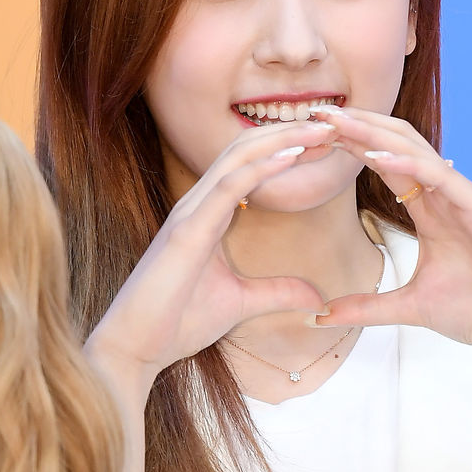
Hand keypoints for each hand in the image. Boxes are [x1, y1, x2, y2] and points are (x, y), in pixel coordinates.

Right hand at [86, 119, 333, 383]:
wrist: (136, 348)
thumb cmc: (177, 322)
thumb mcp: (242, 304)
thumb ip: (278, 293)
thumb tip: (317, 299)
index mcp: (208, 214)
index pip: (250, 165)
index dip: (287, 148)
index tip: (327, 144)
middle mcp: (197, 204)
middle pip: (246, 149)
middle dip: (290, 132)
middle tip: (334, 123)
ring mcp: (189, 213)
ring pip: (238, 158)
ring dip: (283, 140)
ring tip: (322, 130)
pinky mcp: (186, 231)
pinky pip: (227, 188)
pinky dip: (261, 168)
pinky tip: (291, 157)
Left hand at [314, 106, 471, 367]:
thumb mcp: (411, 308)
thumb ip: (366, 308)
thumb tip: (322, 316)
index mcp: (431, 210)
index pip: (384, 164)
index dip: (349, 146)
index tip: (309, 135)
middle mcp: (446, 194)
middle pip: (394, 145)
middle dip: (354, 126)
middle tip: (312, 112)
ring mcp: (465, 196)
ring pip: (414, 150)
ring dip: (372, 132)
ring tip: (333, 120)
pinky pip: (439, 176)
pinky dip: (407, 163)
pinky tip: (375, 155)